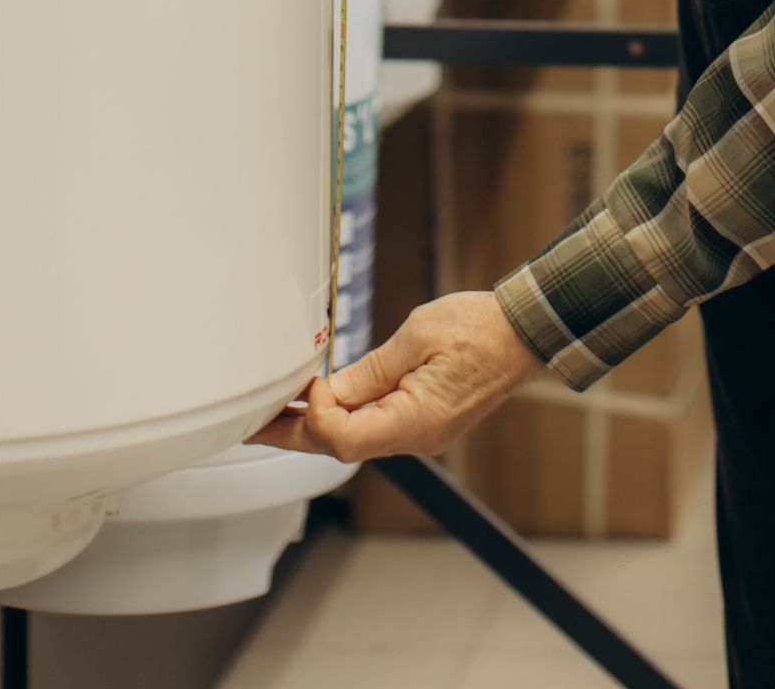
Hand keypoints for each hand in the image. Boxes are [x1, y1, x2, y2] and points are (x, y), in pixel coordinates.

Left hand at [248, 292, 540, 460]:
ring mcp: (421, 432)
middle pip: (340, 447)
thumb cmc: (478, 327)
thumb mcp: (417, 335)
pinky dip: (345, 415)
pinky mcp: (425, 420)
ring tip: (277, 407)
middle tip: (250, 423)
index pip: (343, 438)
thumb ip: (370, 370)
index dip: (315, 414)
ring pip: (355, 438)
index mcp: (414, 422)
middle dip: (294, 432)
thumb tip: (328, 392)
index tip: (308, 381)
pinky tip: (325, 399)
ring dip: (317, 423)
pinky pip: (375, 427)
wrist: (524, 331)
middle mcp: (415, 438)